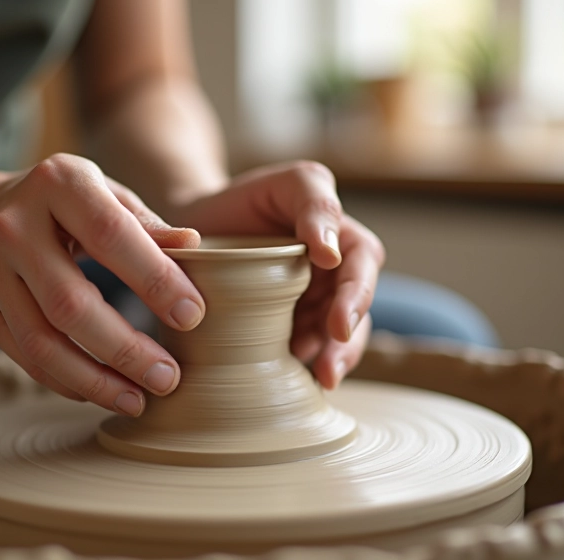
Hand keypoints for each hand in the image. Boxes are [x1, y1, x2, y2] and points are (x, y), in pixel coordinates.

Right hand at [0, 154, 205, 415]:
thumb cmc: (68, 207)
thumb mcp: (107, 196)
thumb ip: (147, 225)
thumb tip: (194, 246)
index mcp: (58, 183)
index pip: (110, 235)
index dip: (154, 279)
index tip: (193, 316)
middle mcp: (15, 226)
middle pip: (70, 302)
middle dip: (125, 349)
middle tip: (168, 378)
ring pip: (42, 341)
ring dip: (95, 379)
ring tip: (138, 400)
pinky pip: (26, 356)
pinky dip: (67, 381)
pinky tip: (103, 391)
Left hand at [172, 161, 384, 388]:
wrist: (199, 226)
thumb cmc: (244, 199)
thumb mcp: (285, 184)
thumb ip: (315, 203)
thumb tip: (331, 252)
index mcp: (342, 236)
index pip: (364, 264)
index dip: (357, 296)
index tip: (338, 324)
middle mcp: (336, 273)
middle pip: (357, 312)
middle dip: (347, 344)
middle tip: (328, 369)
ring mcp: (313, 303)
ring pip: (336, 339)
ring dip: (331, 361)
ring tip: (316, 379)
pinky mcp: (290, 327)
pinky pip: (305, 350)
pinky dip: (303, 366)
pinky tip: (292, 378)